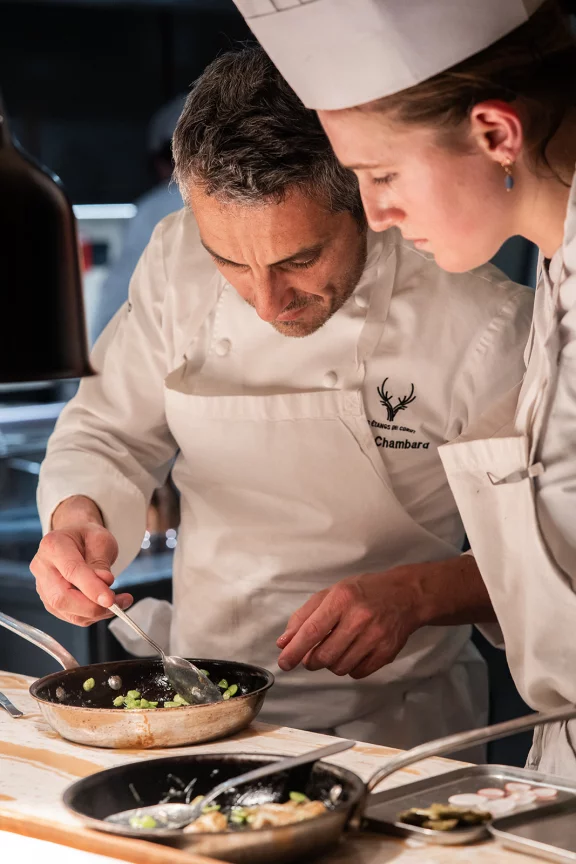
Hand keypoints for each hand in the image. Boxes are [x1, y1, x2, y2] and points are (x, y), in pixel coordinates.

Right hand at [30, 495, 132, 626]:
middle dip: (92, 606)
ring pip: (65, 610)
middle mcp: (42, 567)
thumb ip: (101, 562)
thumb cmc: (87, 538)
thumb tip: (105, 582)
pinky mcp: (49, 601)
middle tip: (117, 603)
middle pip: (62, 597)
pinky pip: (69, 615)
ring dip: (95, 613)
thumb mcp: (101, 540)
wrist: (75, 540)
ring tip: (118, 603)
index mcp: (53, 545)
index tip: (110, 599)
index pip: (71, 571)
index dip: (91, 588)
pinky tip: (105, 606)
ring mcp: (43, 586)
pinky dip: (90, 615)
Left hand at [276, 568, 423, 678]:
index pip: (312, 630)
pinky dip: (349, 667)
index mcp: (342, 599)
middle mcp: (359, 618)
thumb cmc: (364, 592)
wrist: (406, 595)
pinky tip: (352, 652)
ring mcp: (375, 637)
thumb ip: (304, 616)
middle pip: (324, 656)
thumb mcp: (331, 593)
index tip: (284, 662)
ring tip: (335, 649)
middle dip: (311, 661)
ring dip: (330, 664)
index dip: (295, 650)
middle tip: (311, 656)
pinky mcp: (386, 652)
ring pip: (339, 667)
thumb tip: (284, 642)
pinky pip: (357, 673)